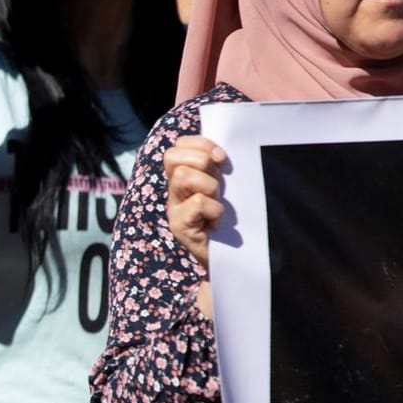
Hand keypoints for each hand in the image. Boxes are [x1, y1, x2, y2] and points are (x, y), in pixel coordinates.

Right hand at [164, 134, 225, 268]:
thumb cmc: (230, 222)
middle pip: (172, 156)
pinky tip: (217, 223)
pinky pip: (197, 202)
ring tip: (217, 202)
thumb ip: (217, 168)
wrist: (230, 259)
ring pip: (183, 176)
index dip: (200, 144)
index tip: (221, 157)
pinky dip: (214, 210)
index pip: (178, 146)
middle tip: (218, 182)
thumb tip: (221, 150)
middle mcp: (173, 190)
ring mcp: (173, 208)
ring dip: (209, 186)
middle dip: (202, 162)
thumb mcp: (224, 188)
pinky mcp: (179, 226)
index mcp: (183, 176)